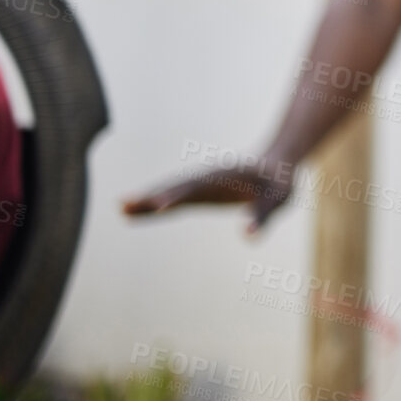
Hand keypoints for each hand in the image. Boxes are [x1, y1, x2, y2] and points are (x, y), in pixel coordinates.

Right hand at [122, 155, 297, 234]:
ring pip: (170, 192)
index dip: (178, 196)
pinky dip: (155, 206)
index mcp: (225, 176)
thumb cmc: (278, 182)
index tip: (158, 206)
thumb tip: (247, 236)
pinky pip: (173, 200)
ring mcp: (201, 185)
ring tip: (121, 208)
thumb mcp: (277, 199)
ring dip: (147, 200)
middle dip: (152, 196)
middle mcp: (207, 178)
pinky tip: (135, 213)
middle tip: (124, 204)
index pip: (198, 187)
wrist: (277, 164)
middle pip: (175, 188)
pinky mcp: (199, 194)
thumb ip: (262, 216)